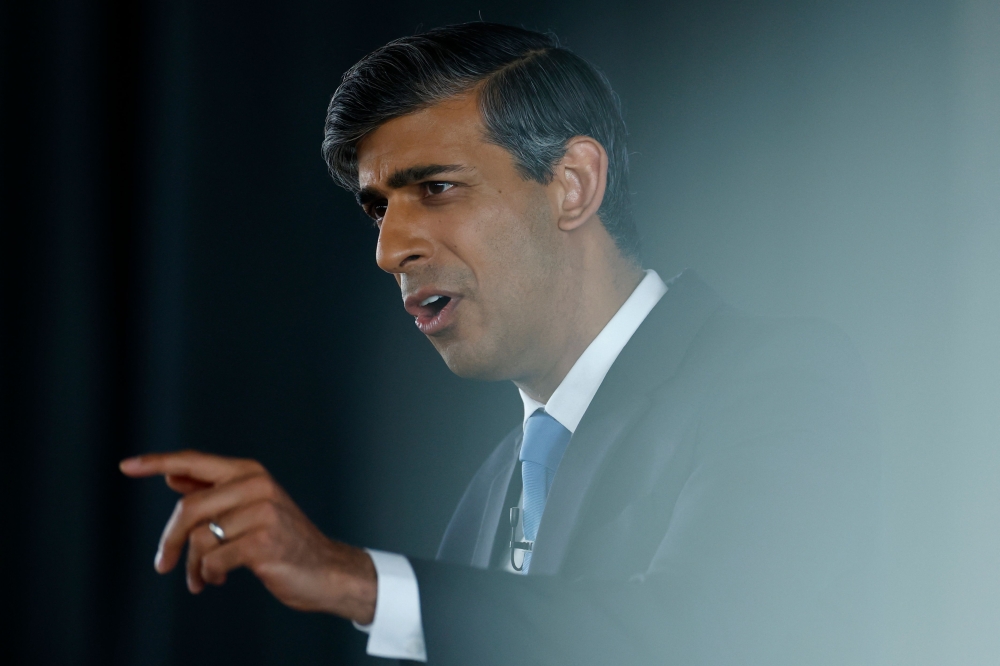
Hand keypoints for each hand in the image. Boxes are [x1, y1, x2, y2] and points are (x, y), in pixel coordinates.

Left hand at [120, 450, 376, 623]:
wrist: (324, 569)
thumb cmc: (282, 540)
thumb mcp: (248, 509)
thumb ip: (213, 492)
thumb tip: (172, 477)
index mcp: (250, 472)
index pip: (194, 461)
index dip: (158, 462)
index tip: (126, 466)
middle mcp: (256, 485)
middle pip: (189, 509)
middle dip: (170, 542)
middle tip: (162, 563)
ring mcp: (263, 512)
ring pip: (201, 539)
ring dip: (195, 567)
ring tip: (203, 578)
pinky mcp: (264, 541)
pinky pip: (214, 560)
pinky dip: (210, 575)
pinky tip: (220, 578)